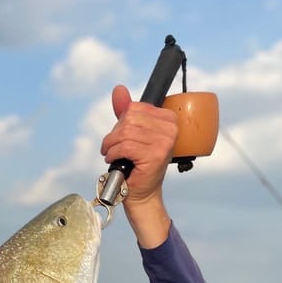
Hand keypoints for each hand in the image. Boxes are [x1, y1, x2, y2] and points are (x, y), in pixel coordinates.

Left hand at [100, 85, 178, 247]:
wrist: (142, 193)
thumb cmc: (137, 164)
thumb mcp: (132, 134)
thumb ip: (126, 111)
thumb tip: (118, 89)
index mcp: (169, 119)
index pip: (135, 107)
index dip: (121, 123)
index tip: (121, 138)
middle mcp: (170, 128)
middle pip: (129, 118)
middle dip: (114, 134)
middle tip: (113, 148)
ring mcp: (164, 142)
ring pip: (125, 132)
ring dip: (110, 145)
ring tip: (110, 154)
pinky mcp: (154, 155)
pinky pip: (124, 146)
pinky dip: (113, 153)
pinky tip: (113, 160)